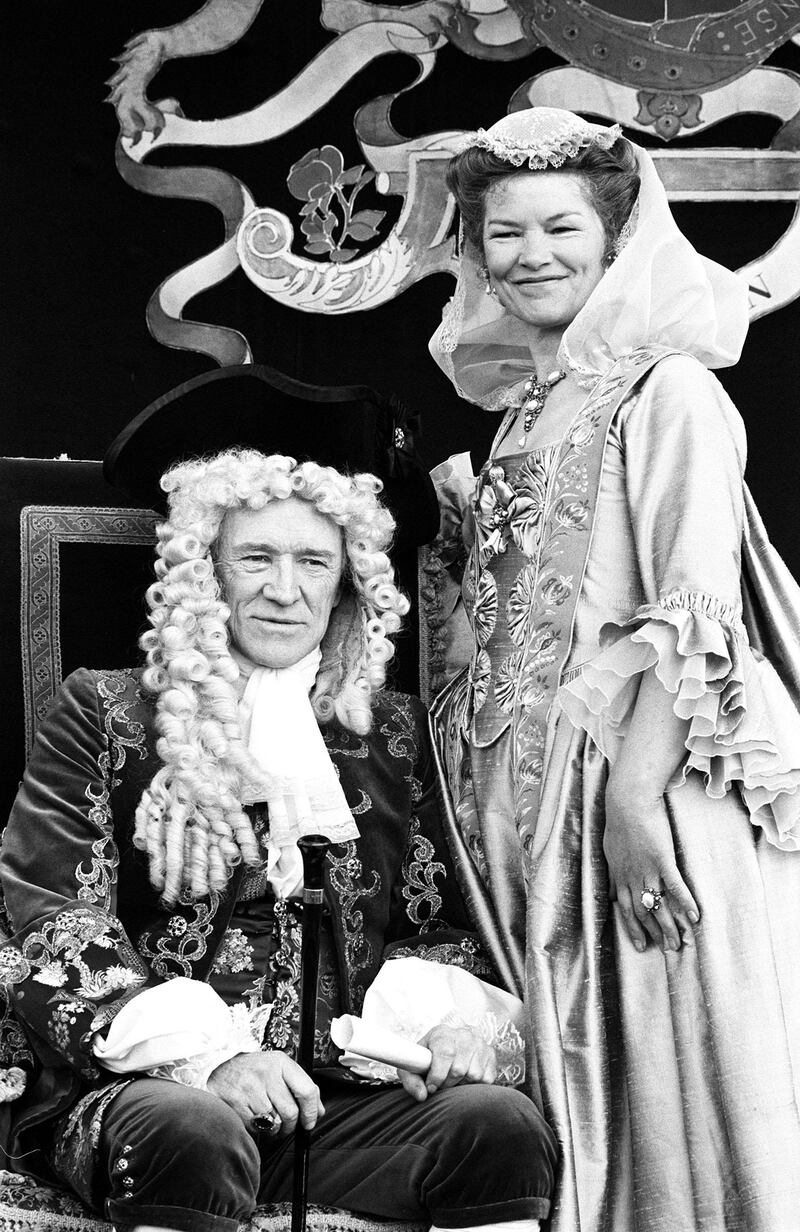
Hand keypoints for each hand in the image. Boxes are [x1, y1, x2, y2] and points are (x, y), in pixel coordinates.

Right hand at [207, 1051, 323, 1134]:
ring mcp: (250, 1088)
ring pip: (274, 1123)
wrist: (217, 1066)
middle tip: (286, 1127)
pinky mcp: (236, 1103)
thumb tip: (318, 1112)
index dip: (311, 1111)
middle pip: (291, 1112)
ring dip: (273, 1130)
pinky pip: (256, 1128)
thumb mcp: (278, 1069)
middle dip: (290, 1126)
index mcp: (281, 1062)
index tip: (310, 1122)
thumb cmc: (253, 1070)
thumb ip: (300, 1087)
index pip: (307, 1090)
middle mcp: (267, 1073)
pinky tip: (254, 1119)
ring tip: (268, 1121)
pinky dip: (258, 1130)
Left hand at [398, 1024, 495, 1101]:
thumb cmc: (428, 1059)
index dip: (437, 1075)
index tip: (431, 1087)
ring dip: (463, 1084)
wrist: (446, 1046)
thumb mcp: (413, 1066)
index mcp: (442, 1033)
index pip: (445, 1053)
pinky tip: (466, 1078)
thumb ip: (411, 1081)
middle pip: (459, 1068)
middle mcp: (464, 1035)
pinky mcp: (491, 1055)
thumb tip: (423, 1095)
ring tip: (454, 1080)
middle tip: (442, 1085)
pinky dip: (476, 1085)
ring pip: (474, 1075)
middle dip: (448, 1083)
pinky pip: (486, 1079)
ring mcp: (480, 1044)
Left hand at [604, 784, 698, 952]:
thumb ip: (614, 876)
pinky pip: (675, 887)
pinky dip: (685, 902)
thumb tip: (611, 894)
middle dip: (656, 933)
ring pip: (659, 905)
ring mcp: (648, 871)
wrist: (627, 803)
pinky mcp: (663, 861)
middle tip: (668, 950)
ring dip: (670, 926)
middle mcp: (633, 878)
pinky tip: (695, 916)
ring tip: (681, 942)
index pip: (627, 910)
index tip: (642, 946)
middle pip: (644, 913)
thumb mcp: (610, 853)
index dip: (635, 929)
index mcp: (620, 877)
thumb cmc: (618, 825)